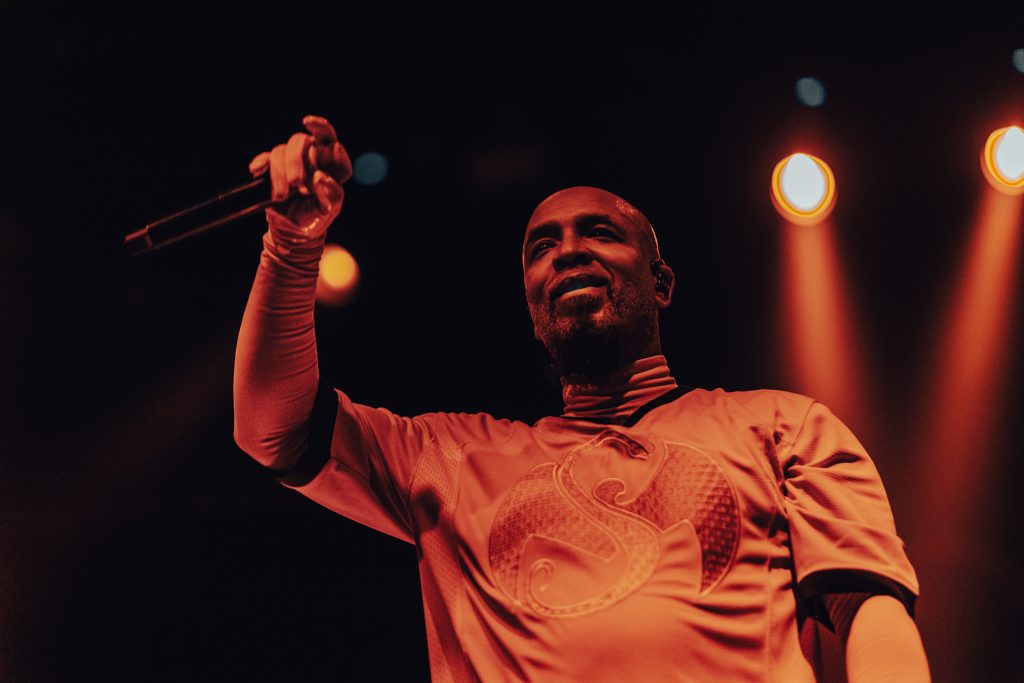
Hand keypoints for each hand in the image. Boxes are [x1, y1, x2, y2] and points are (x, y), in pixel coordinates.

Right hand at [248, 115, 352, 235]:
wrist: (293, 230)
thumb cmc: (316, 217)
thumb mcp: (329, 210)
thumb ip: (331, 194)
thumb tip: (321, 177)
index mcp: (331, 164)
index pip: (329, 140)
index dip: (320, 127)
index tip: (308, 124)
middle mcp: (311, 157)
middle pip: (301, 141)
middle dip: (295, 159)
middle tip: (296, 182)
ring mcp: (290, 161)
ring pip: (280, 150)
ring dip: (279, 172)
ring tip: (282, 196)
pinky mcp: (272, 168)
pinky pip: (265, 158)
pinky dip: (261, 163)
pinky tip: (258, 170)